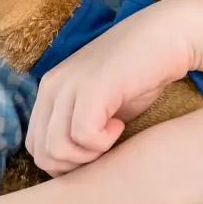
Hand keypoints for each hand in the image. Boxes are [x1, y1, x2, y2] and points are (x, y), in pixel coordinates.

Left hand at [25, 0, 191, 176]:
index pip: (36, 146)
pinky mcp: (91, 87)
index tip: (96, 151)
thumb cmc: (138, 74)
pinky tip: (119, 125)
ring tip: (113, 134)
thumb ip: (77, 126)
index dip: (66, 163)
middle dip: (76, 165)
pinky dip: (103, 142)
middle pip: (42, 153)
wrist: (167, 36)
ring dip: (89, 156)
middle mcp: (52, 85)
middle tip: (105, 148)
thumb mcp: (99, 104)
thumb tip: (68, 168)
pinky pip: (83, 137)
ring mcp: (69, 85)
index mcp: (49, 90)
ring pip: (57, 149)